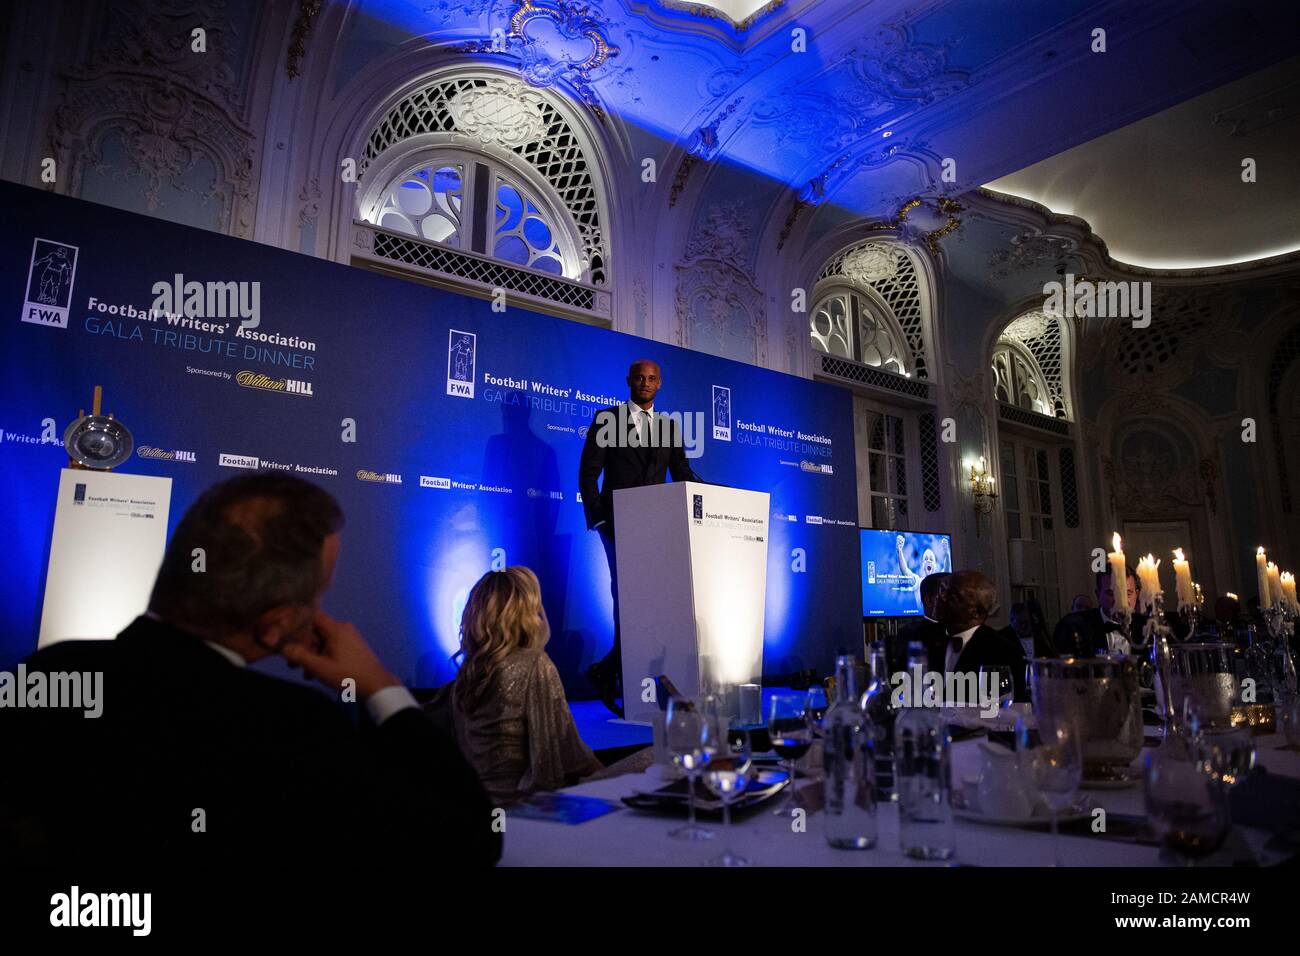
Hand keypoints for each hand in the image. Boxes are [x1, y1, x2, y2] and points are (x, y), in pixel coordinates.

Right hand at [280, 610, 400, 698]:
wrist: (376, 685)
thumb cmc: (347, 675)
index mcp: (336, 628)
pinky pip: (332, 646)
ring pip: (323, 641)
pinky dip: (323, 656)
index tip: (285, 634)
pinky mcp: (352, 646)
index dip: (297, 622)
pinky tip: (318, 673)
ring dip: (312, 655)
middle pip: (316, 630)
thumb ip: (299, 656)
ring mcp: (349, 637)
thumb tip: (281, 646)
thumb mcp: (319, 667)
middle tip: (292, 664)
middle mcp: (343, 628)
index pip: (312, 614)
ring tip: (306, 673)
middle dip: (303, 646)